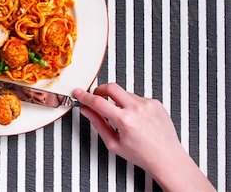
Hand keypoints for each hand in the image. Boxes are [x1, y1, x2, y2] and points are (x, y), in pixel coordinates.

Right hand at [73, 83, 214, 191]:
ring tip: (122, 117)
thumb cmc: (142, 155)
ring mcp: (148, 104)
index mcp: (125, 120)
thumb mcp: (113, 143)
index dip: (85, 96)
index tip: (79, 93)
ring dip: (118, 100)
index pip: (98, 102)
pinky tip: (136, 118)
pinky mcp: (156, 103)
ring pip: (124, 93)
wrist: (167, 158)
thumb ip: (98, 124)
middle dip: (100, 90)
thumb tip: (87, 111)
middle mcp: (137, 109)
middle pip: (111, 87)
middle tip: (96, 96)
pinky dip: (131, 104)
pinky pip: (137, 97)